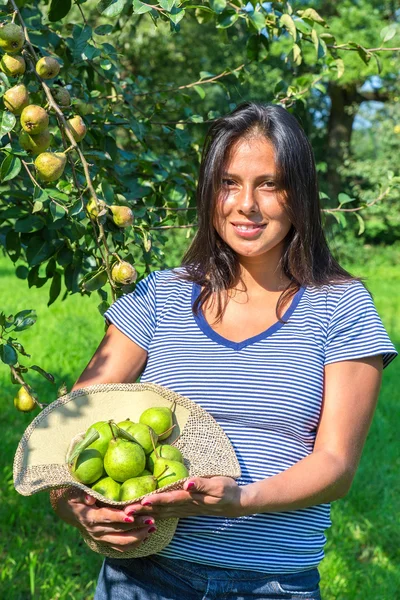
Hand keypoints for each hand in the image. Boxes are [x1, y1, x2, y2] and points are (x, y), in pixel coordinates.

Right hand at [51, 487, 157, 552]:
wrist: (70, 511)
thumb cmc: (75, 497)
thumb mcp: (76, 492)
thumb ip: (83, 494)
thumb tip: (90, 498)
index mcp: (91, 517)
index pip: (107, 518)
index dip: (119, 518)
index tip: (132, 516)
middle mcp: (96, 531)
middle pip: (118, 530)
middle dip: (136, 526)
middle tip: (151, 520)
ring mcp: (101, 538)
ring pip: (122, 542)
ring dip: (138, 537)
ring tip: (152, 528)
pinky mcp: (105, 542)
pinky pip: (121, 547)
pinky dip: (134, 544)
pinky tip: (146, 536)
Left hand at [123, 477, 247, 519]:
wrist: (236, 503)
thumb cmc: (228, 490)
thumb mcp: (219, 484)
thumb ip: (202, 484)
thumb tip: (187, 484)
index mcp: (192, 499)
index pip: (170, 499)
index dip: (156, 500)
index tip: (141, 501)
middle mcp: (185, 506)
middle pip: (161, 509)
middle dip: (143, 511)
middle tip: (125, 512)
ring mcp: (184, 510)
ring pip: (161, 513)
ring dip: (145, 514)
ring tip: (128, 515)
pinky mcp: (184, 509)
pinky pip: (166, 514)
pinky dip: (153, 514)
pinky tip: (143, 516)